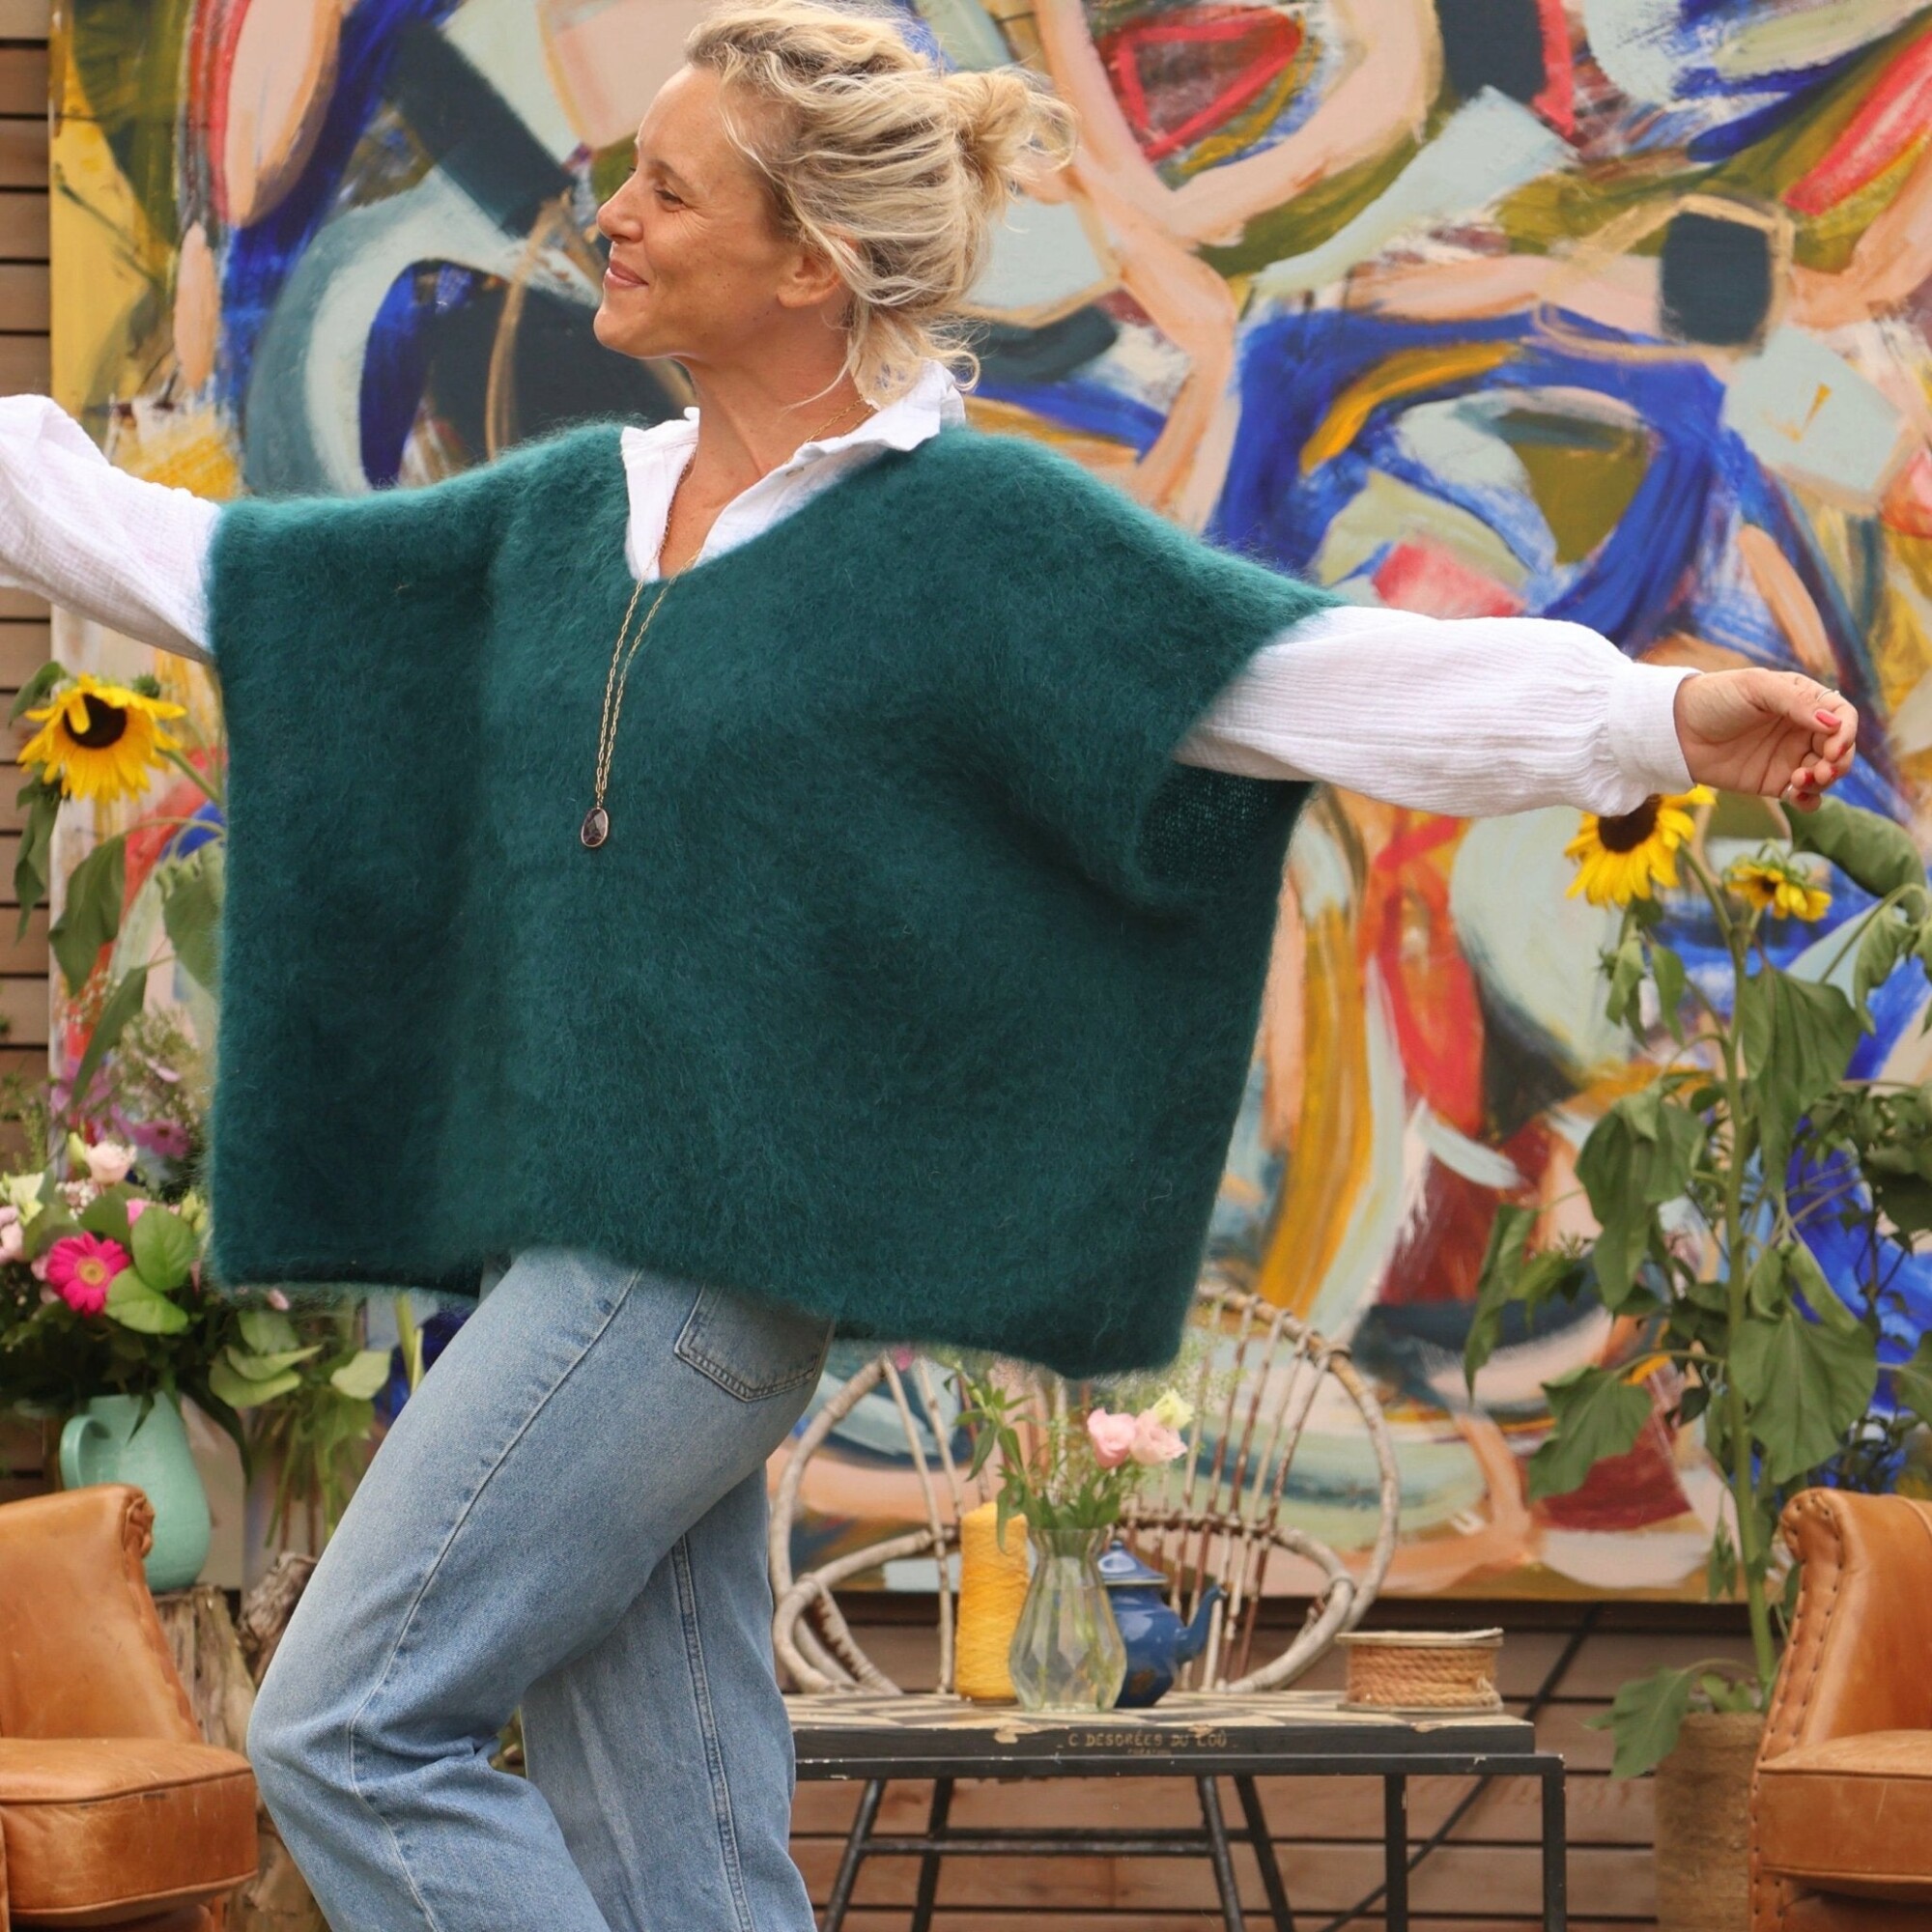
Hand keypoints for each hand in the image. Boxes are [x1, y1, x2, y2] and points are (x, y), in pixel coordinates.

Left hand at [1673, 669, 1857, 812]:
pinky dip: (1809, 800)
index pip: (1842, 716)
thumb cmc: (1715, 698)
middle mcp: (1802, 730)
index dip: (1846, 732)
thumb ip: (1796, 702)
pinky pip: (1804, 796)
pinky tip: (1797, 796)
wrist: (1676, 729)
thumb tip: (1834, 724)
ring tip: (1801, 780)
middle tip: (1822, 770)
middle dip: (1839, 762)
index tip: (1834, 746)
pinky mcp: (1774, 783)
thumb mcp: (1756, 687)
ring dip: (1824, 781)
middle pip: (1841, 749)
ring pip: (1826, 774)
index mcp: (1804, 702)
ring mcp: (1790, 758)